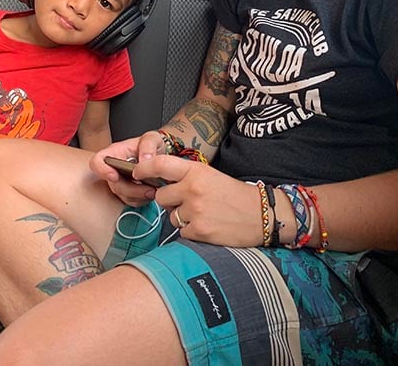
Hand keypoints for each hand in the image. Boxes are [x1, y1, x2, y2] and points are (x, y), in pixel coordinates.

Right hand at [90, 132, 166, 206]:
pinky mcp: (129, 193)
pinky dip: (142, 200)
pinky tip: (151, 193)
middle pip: (113, 184)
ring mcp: (121, 182)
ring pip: (122, 195)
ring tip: (153, 190)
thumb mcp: (153, 138)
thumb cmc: (153, 145)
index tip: (115, 176)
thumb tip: (144, 159)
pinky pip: (131, 201)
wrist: (161, 155)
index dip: (102, 170)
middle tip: (149, 188)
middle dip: (130, 189)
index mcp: (115, 153)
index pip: (97, 161)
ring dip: (138, 196)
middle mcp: (115, 168)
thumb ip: (148, 145)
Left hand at [132, 156, 263, 246]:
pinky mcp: (200, 231)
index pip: (160, 165)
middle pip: (161, 196)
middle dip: (170, 201)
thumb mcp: (211, 176)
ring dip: (182, 217)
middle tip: (189, 202)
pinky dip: (192, 231)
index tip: (136, 172)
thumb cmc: (234, 195)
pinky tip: (208, 226)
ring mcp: (196, 210)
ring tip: (203, 214)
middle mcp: (193, 189)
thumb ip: (186, 177)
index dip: (143, 168)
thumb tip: (159, 183)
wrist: (262, 215)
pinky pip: (182, 232)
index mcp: (196, 171)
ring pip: (171, 216)